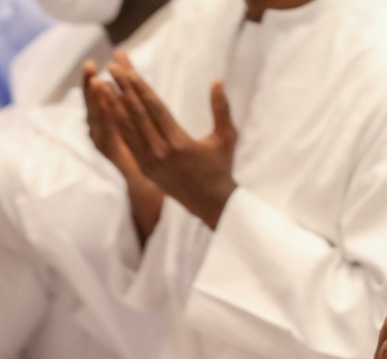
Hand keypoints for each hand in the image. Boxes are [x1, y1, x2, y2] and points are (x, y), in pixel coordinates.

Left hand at [107, 50, 237, 228]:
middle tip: (111, 68)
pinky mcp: (144, 169)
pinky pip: (126, 142)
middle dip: (122, 89)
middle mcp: (161, 153)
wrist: (212, 204)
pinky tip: (108, 108)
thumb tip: (218, 80)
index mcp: (180, 144)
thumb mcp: (226, 138)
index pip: (155, 109)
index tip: (127, 71)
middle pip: (137, 115)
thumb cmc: (221, 168)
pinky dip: (116, 124)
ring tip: (101, 84)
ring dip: (113, 104)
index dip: (140, 88)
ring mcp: (150, 162)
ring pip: (127, 128)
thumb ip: (221, 109)